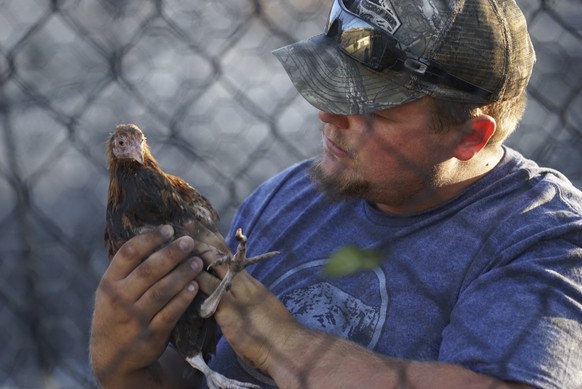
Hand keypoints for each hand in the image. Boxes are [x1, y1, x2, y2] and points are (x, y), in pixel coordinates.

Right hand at [89, 225, 202, 386]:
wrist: (113, 358)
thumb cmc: (117, 314)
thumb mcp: (112, 292)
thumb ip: (127, 269)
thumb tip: (156, 234)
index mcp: (108, 283)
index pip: (127, 253)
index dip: (150, 238)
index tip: (168, 229)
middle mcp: (119, 299)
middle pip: (149, 270)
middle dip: (172, 253)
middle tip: (189, 241)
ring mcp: (134, 318)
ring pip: (162, 290)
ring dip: (183, 273)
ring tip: (198, 261)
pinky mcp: (151, 335)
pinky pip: (171, 313)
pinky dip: (184, 298)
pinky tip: (196, 286)